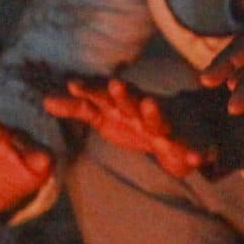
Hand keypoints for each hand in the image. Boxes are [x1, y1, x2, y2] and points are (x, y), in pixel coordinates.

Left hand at [46, 78, 236, 179]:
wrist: (182, 130)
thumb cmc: (136, 121)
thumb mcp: (106, 116)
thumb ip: (78, 108)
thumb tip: (45, 102)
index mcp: (124, 105)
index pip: (103, 95)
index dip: (89, 91)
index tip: (73, 84)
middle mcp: (145, 112)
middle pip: (132, 102)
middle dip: (124, 94)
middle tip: (114, 84)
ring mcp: (167, 127)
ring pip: (160, 120)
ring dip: (155, 113)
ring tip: (149, 105)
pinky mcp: (188, 145)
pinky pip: (194, 149)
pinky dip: (198, 152)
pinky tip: (198, 159)